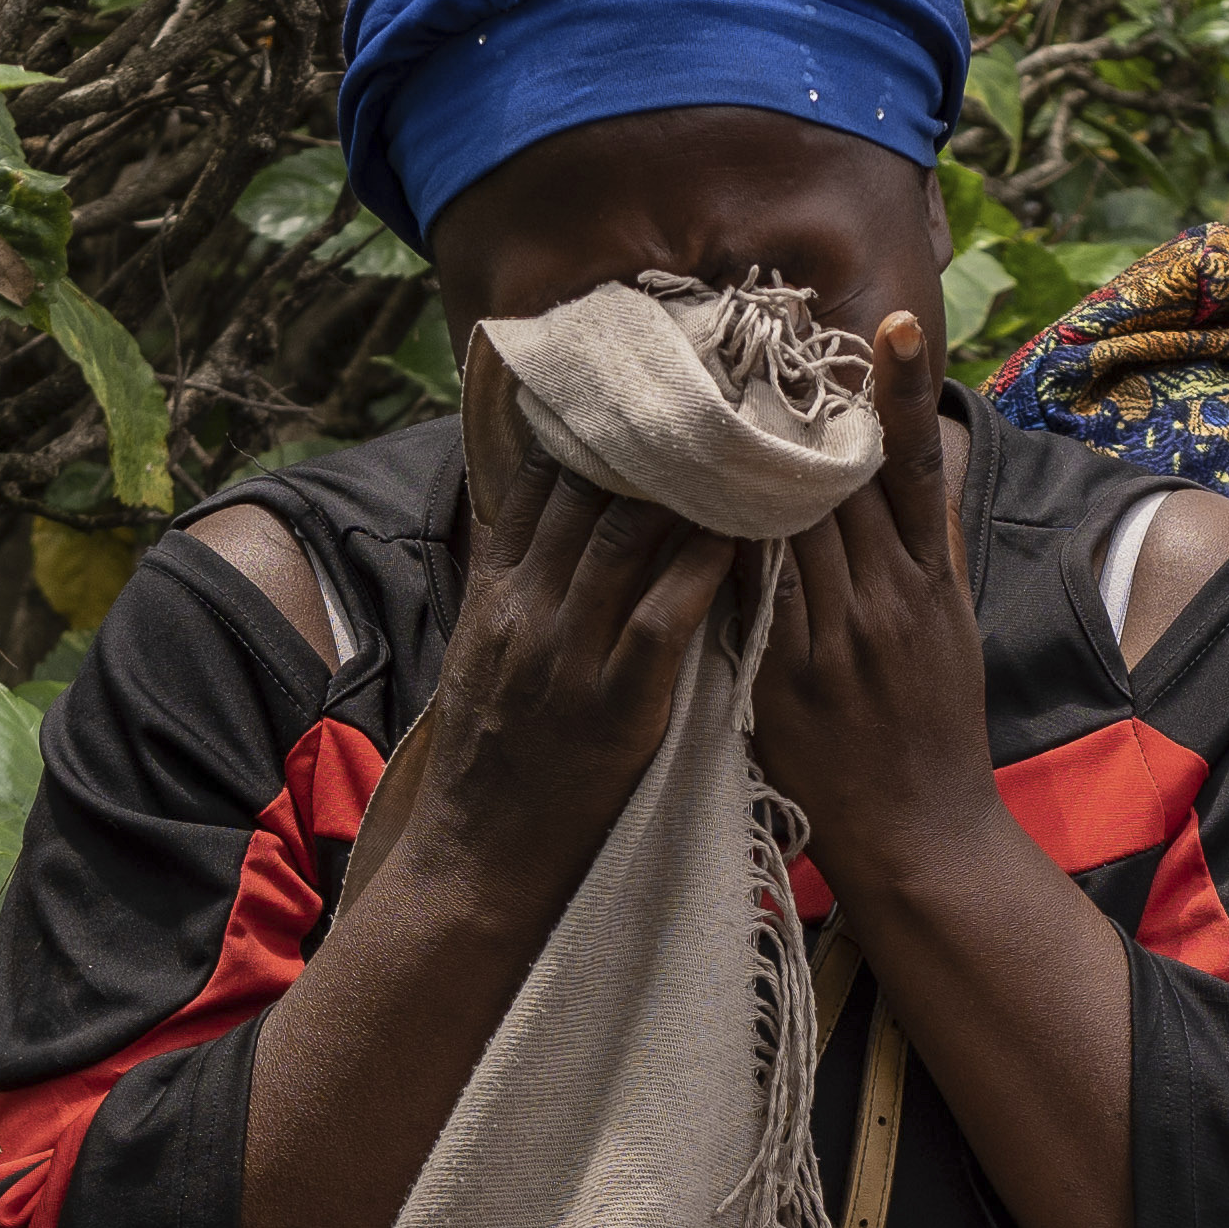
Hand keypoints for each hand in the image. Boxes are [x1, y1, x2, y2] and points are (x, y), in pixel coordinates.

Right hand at [377, 330, 741, 931]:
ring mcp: (570, 652)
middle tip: (711, 370)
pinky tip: (749, 527)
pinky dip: (709, 565)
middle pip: (587, 488)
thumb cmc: (497, 766)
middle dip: (649, 428)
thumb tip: (527, 512)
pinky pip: (667, 613)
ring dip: (691, 480)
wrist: (479, 861)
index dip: (586, 418)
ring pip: (630, 536)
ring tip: (745, 427)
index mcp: (498, 591)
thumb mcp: (483, 657)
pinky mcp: (617, 701)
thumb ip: (510, 582)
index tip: (635, 366)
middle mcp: (529, 607)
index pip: (538, 478)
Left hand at [746, 310, 996, 892]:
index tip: (886, 322)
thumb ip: (926, 551)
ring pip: (781, 525)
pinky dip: (713, 540)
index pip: (912, 467)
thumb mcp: (952, 630)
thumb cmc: (933, 728)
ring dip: (739, 463)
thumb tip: (911, 473)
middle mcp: (886, 600)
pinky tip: (680, 494)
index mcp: (931, 583)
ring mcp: (833, 639)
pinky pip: (742, 591)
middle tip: (749, 335)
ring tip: (700, 393)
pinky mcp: (784, 677)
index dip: (901, 391)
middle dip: (793, 412)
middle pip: (835, 481)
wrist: (921, 836)